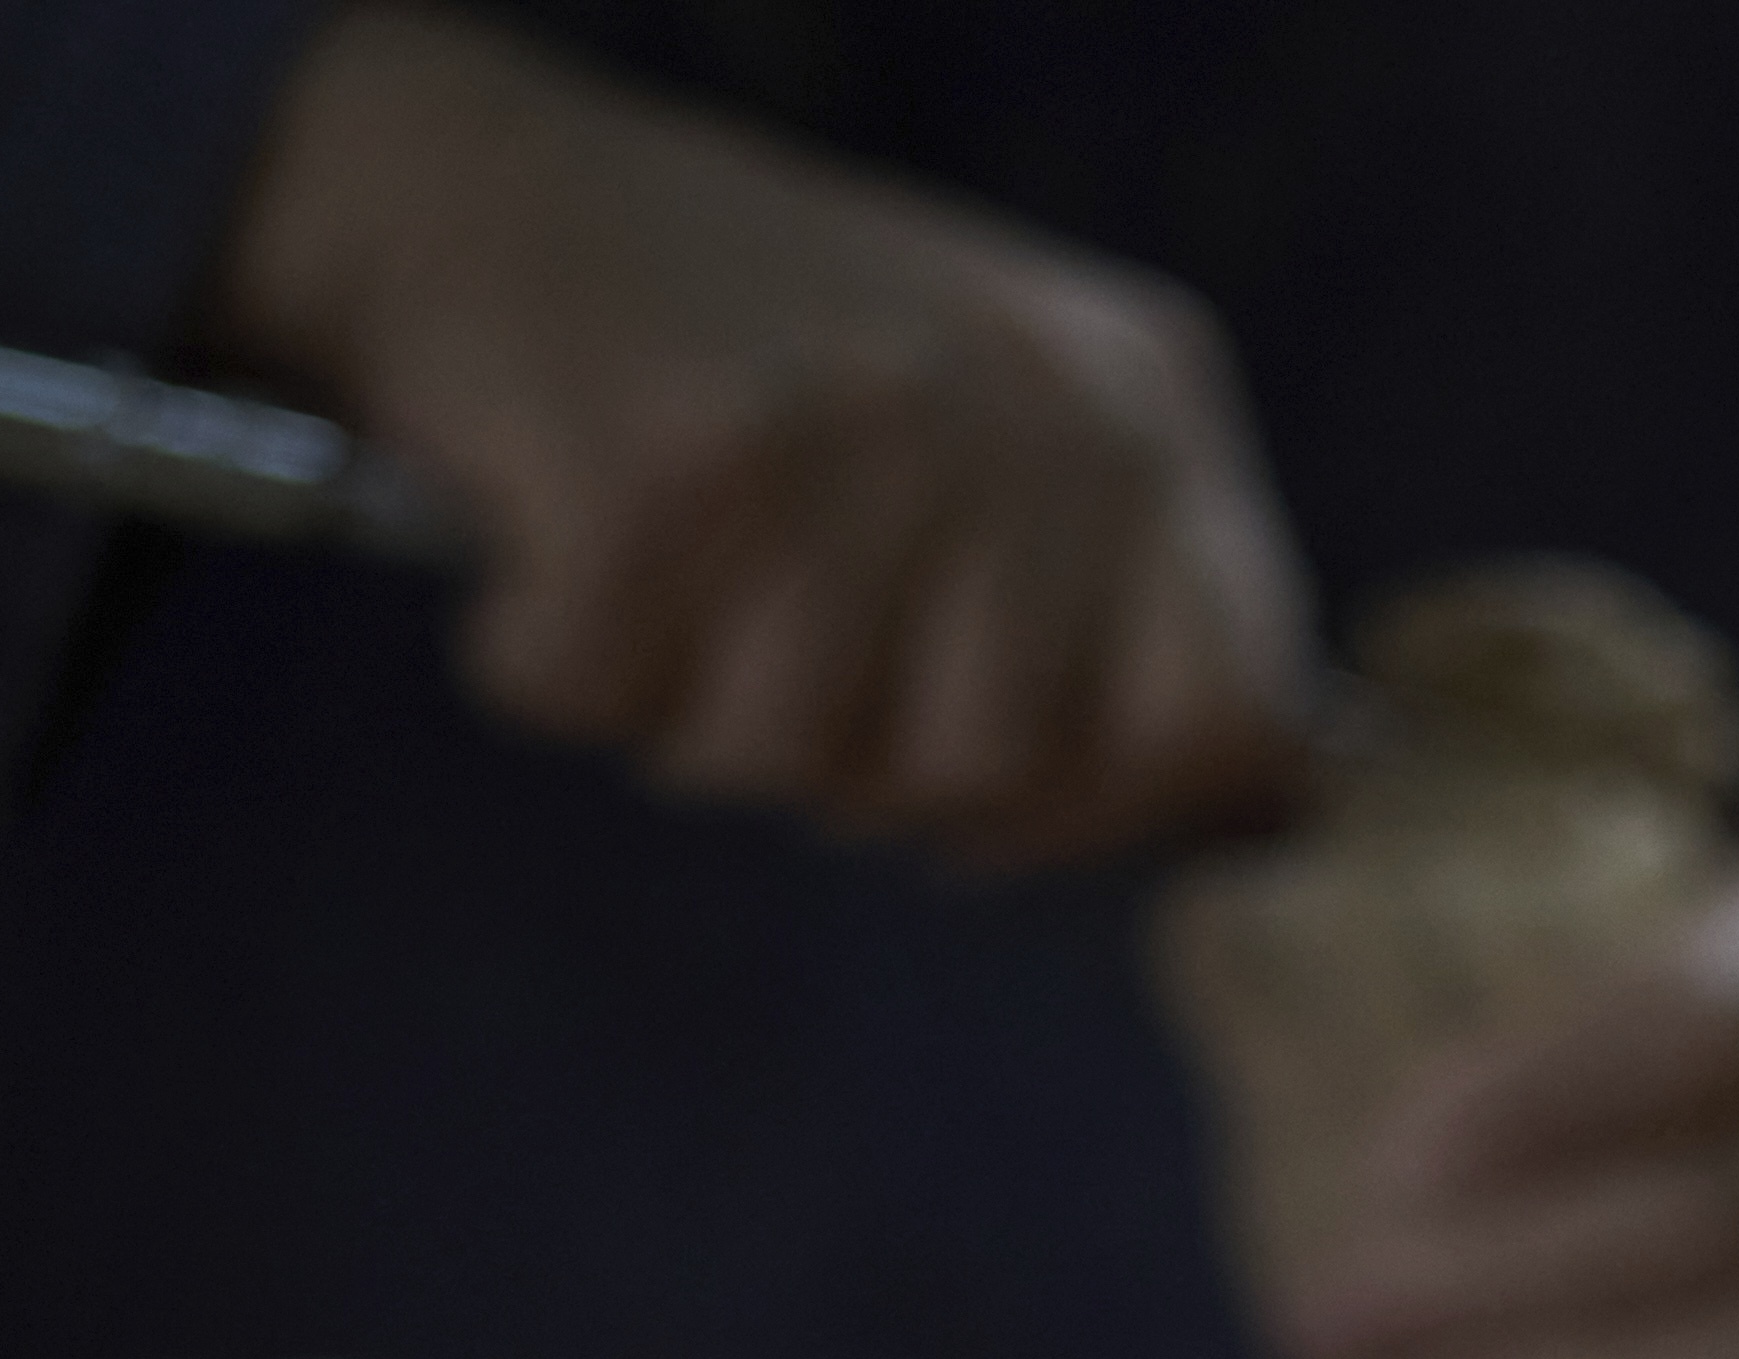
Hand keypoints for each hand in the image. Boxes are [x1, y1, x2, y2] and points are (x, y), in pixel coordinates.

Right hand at [217, 3, 1311, 866]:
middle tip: (763, 634)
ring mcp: (844, 421)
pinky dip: (542, 660)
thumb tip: (1259, 803)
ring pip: (782, 759)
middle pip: (985, 768)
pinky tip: (550, 536)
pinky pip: (600, 698)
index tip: (981, 787)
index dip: (1097, 805)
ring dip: (681, 711)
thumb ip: (1130, 608)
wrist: (478, 174)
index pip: (1234, 715)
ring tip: (660, 566)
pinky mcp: (660, 461)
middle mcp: (1015, 397)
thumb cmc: (754, 361)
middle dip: (852, 763)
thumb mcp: (1000, 433)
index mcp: (1139, 396)